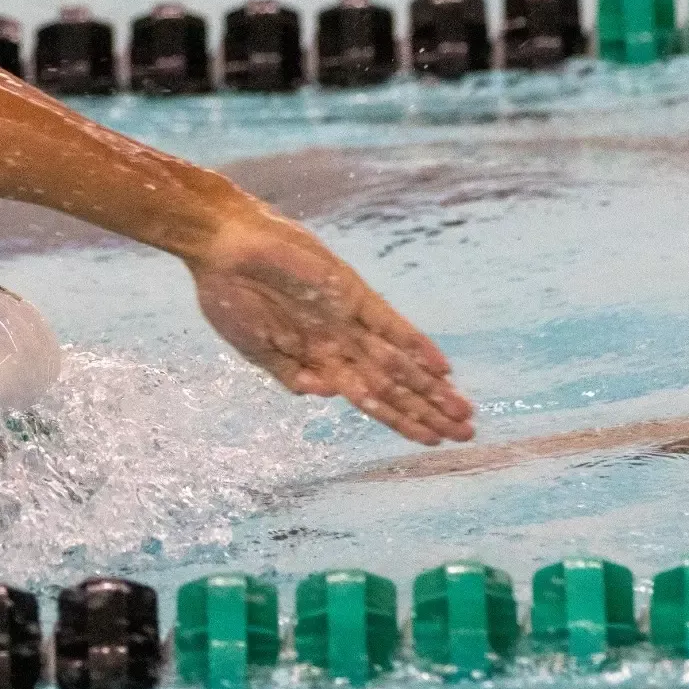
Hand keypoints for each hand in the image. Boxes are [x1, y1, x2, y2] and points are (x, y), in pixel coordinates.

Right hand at [186, 212, 475, 444]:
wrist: (222, 246)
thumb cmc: (228, 297)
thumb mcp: (254, 347)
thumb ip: (289, 372)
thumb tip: (327, 396)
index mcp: (318, 359)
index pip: (372, 398)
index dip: (402, 420)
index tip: (432, 441)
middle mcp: (342, 342)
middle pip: (396, 384)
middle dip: (429, 409)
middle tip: (466, 433)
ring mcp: (349, 318)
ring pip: (399, 362)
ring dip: (431, 388)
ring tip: (462, 411)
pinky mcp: (350, 293)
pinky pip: (390, 325)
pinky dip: (415, 346)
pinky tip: (441, 367)